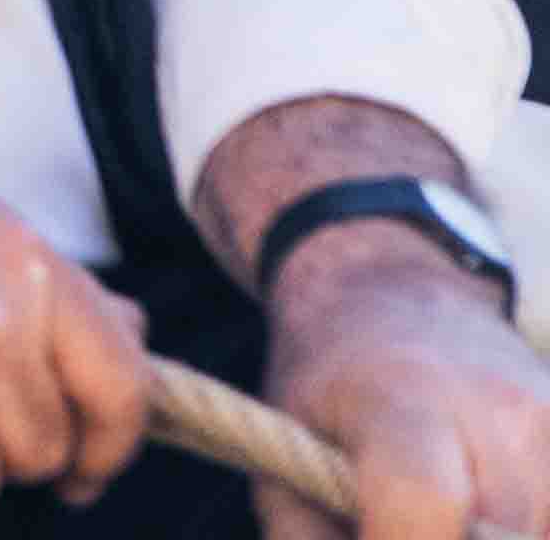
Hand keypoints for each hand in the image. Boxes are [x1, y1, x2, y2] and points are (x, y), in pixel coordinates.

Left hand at [263, 227, 549, 539]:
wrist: (392, 291)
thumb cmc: (327, 383)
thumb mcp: (282, 450)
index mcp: (404, 400)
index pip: (422, 503)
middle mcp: (498, 410)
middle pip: (497, 539)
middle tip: (398, 530)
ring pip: (538, 532)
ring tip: (441, 519)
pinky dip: (524, 526)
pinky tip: (484, 517)